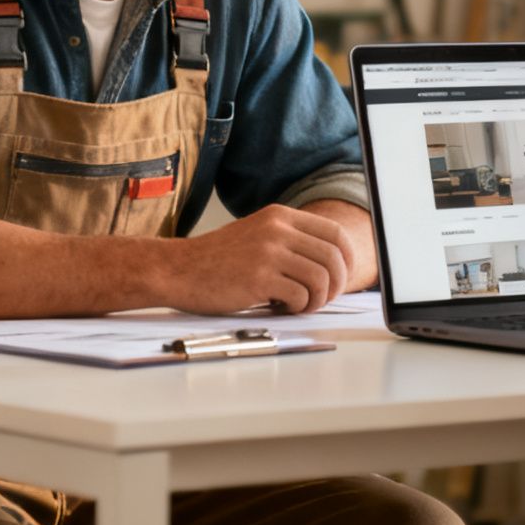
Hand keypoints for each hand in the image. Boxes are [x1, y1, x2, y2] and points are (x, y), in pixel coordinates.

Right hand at [160, 204, 349, 314]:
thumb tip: (330, 264)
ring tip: (300, 305)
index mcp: (280, 217)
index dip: (347, 259)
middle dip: (336, 284)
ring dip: (317, 299)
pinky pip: (300, 296)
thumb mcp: (257, 235)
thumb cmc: (216, 260)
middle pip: (333, 257)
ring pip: (321, 278)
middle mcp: (278, 230)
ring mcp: (269, 252)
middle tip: (322, 299)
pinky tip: (281, 307)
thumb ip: (289, 241)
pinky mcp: (259, 278)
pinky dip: (298, 307)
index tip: (343, 276)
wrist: (177, 270)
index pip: (335, 233)